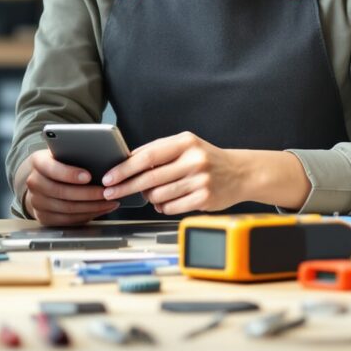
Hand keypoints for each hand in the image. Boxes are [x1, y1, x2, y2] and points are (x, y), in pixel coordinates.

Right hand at [21, 148, 117, 225]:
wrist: (41, 180)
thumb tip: (100, 158)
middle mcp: (34, 182)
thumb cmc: (58, 163)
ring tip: (109, 201)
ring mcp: (36, 202)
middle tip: (106, 192)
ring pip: (67, 209)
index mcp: (38, 162)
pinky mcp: (43, 217)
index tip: (89, 176)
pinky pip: (68, 220)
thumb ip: (74, 154)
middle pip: (62, 192)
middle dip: (88, 194)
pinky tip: (100, 209)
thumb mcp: (62, 153)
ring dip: (92, 207)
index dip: (70, 174)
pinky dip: (87, 216)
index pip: (52, 169)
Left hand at [101, 132, 246, 215]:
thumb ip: (158, 151)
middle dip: (125, 186)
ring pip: (158, 195)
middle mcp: (194, 160)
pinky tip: (165, 201)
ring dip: (148, 197)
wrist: (241, 173)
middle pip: (149, 178)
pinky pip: (170, 207)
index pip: (147, 156)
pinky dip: (162, 206)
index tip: (109, 176)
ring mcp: (200, 181)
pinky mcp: (205, 199)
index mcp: (185, 142)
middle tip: (111, 191)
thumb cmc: (206, 158)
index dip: (125, 168)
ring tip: (151, 193)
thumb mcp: (185, 146)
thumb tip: (125, 161)